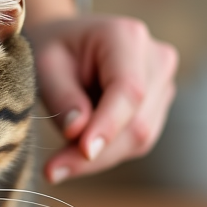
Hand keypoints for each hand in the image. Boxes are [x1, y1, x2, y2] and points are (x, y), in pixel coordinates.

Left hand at [23, 0, 178, 182]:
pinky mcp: (158, 106)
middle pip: (137, 121)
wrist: (65, 44)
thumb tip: (79, 133)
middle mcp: (156, 58)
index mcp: (126, 36)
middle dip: (97, 153)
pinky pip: (137, 142)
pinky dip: (106, 153)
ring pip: (140, 137)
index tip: (83, 152)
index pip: (128, 90)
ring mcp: (162, 83)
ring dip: (99, 157)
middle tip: (53, 170)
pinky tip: (78, 150)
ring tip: (60, 160)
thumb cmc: (51, 50)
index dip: (108, 125)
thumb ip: (63, 98)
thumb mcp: (44, 67)